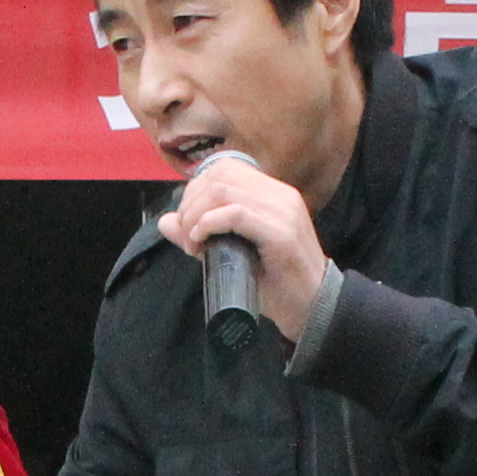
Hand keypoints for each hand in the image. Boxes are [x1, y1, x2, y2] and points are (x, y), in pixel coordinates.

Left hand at [155, 150, 330, 342]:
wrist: (312, 307)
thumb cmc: (274, 282)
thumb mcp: (231, 252)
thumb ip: (201, 233)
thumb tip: (165, 221)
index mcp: (272, 193)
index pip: (225, 168)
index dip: (196, 190)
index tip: (187, 222)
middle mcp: (280, 194)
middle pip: (220, 175)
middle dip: (191, 202)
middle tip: (186, 234)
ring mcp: (284, 211)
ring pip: (224, 190)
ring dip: (196, 215)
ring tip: (193, 242)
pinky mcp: (281, 233)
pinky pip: (236, 213)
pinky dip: (209, 224)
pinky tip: (201, 242)